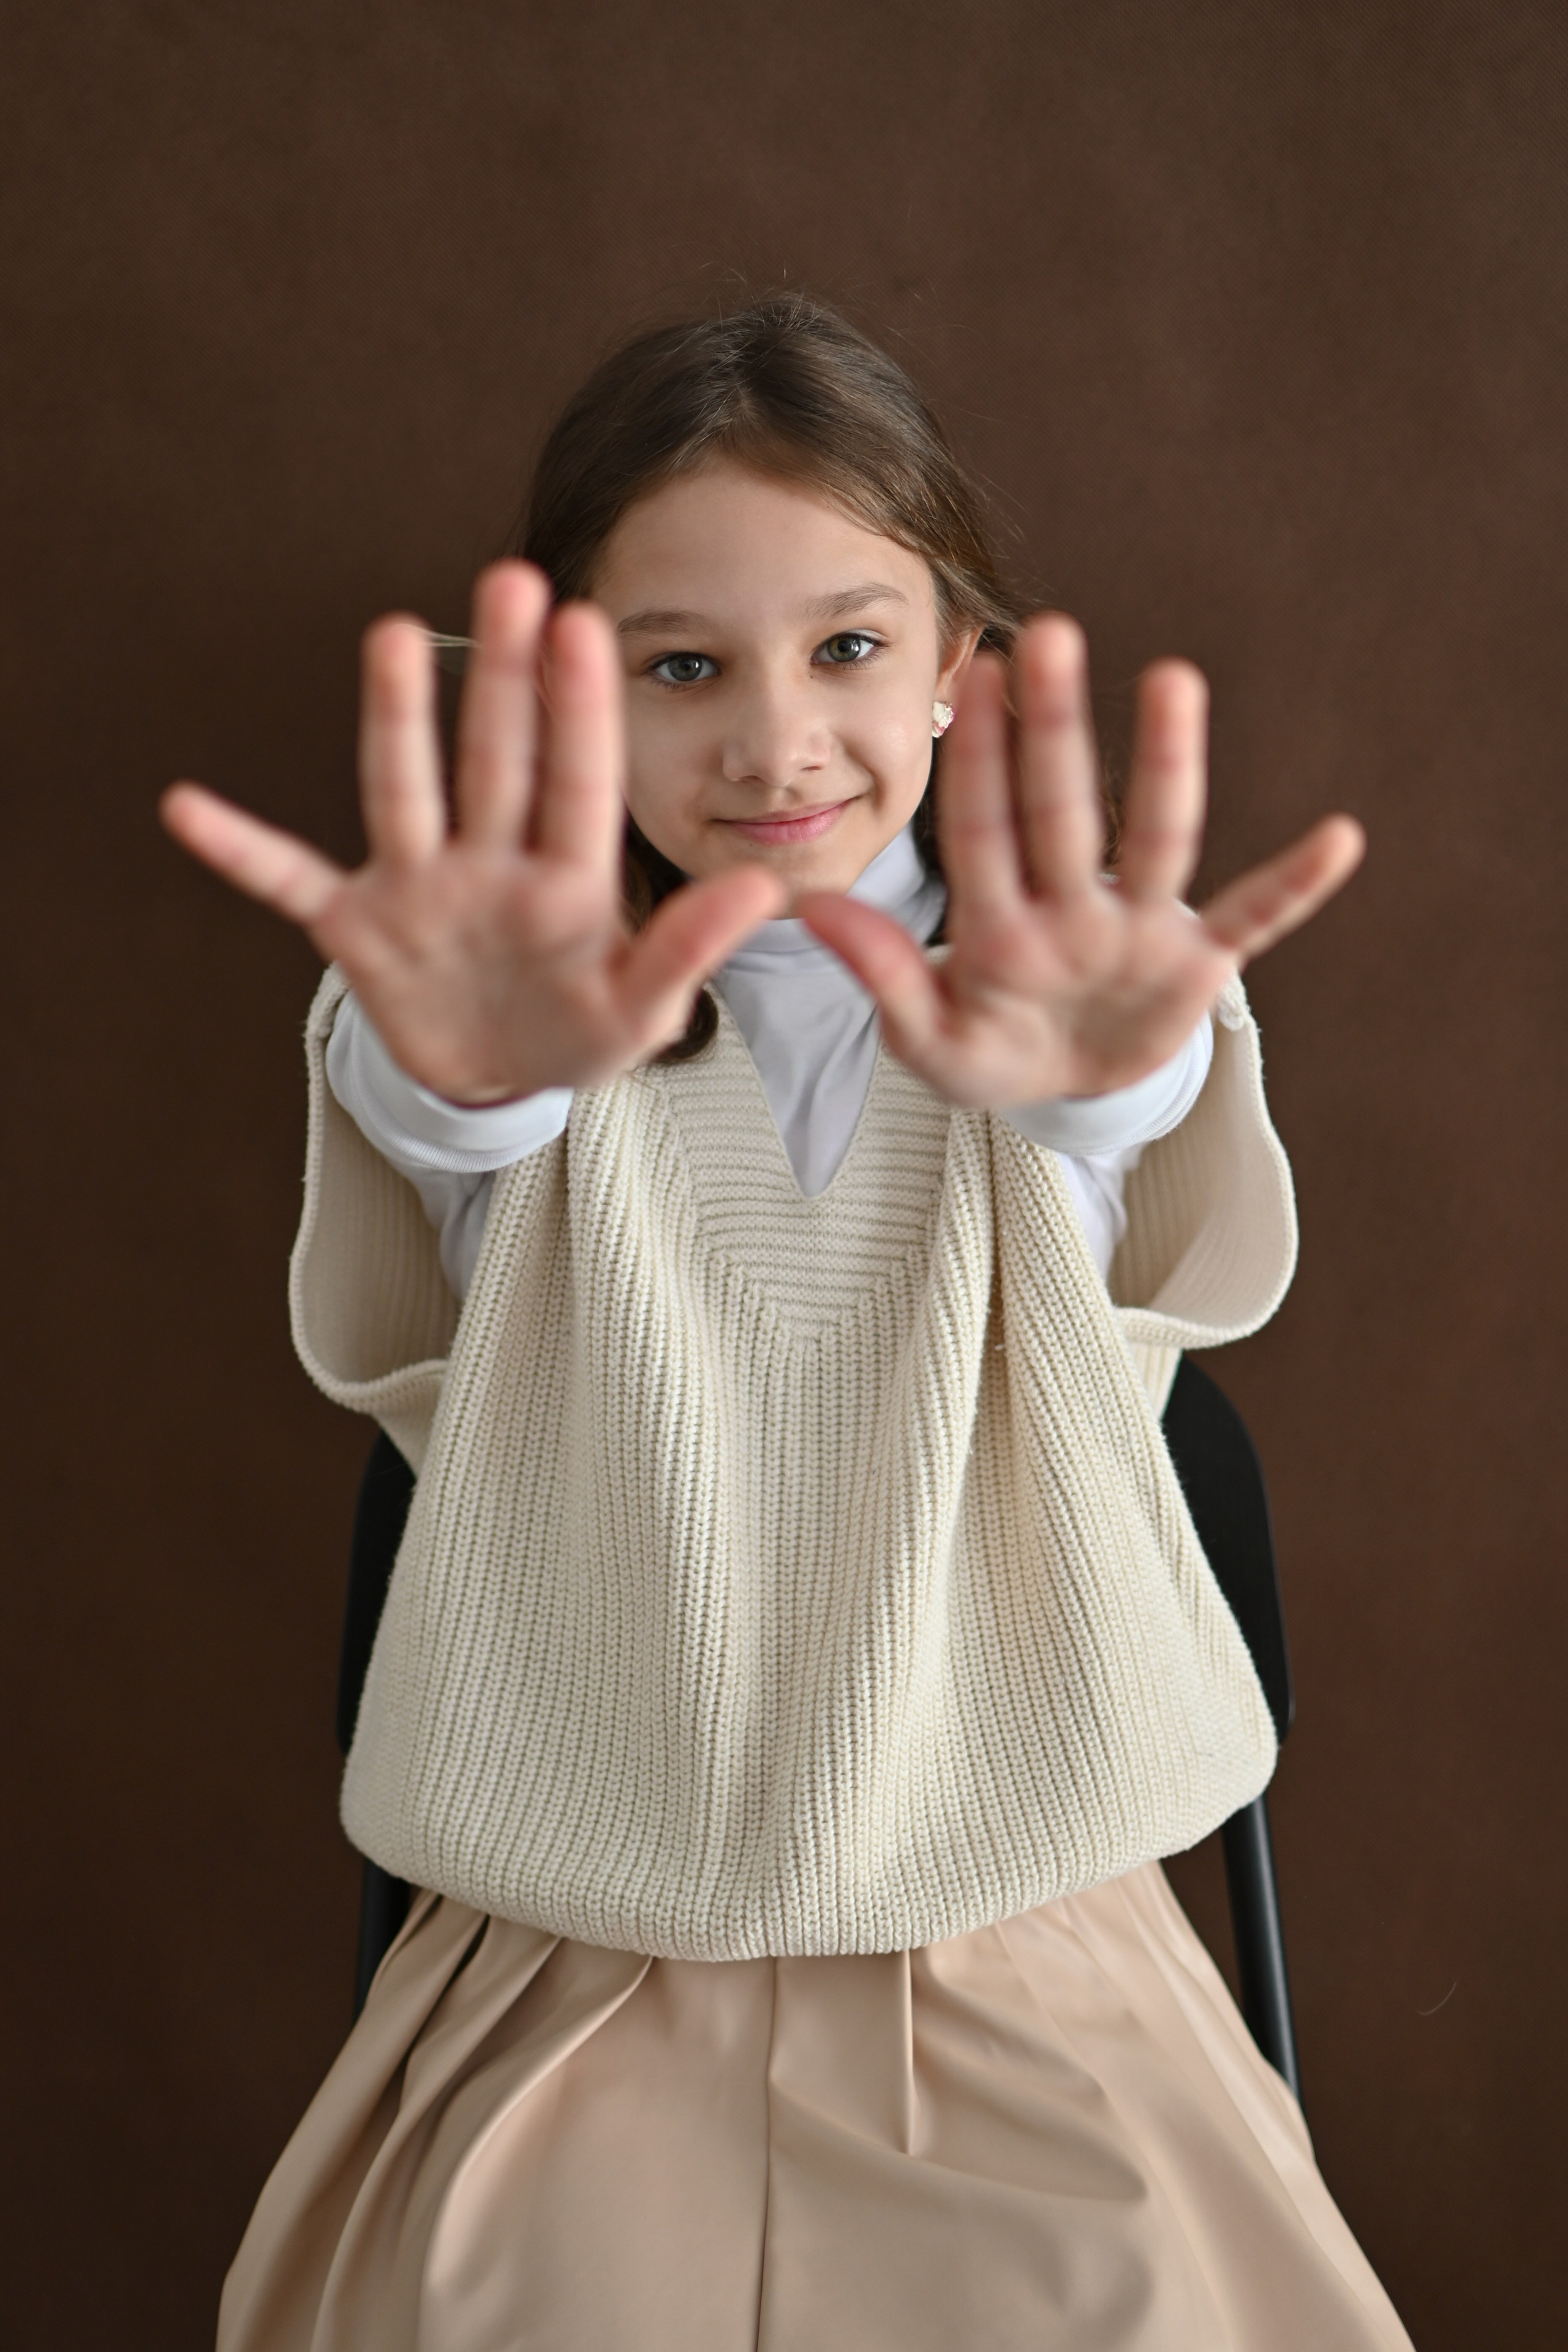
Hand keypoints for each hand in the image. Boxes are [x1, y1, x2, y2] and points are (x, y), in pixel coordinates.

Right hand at [161, 564, 784, 1101]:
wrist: (502, 1081)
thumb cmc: (579, 1034)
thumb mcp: (640, 1012)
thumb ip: (687, 952)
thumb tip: (761, 889)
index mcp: (567, 883)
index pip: (577, 783)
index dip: (579, 709)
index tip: (585, 624)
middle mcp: (490, 863)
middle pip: (497, 759)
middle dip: (505, 676)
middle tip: (515, 577)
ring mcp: (420, 887)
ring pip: (404, 790)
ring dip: (397, 719)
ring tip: (394, 635)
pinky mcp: (357, 928)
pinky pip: (289, 882)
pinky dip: (241, 851)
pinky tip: (187, 808)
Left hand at [797, 616, 1364, 1109]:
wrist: (1065, 1094)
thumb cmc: (994, 1053)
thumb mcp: (932, 1042)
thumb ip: (882, 979)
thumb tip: (811, 910)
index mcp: (999, 928)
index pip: (983, 829)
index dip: (980, 757)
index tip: (975, 673)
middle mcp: (1072, 909)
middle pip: (1061, 811)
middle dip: (1052, 728)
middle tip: (1047, 633)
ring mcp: (1138, 932)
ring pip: (1156, 838)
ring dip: (1165, 764)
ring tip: (1174, 679)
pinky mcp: (1197, 966)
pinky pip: (1252, 918)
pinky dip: (1295, 886)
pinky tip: (1338, 838)